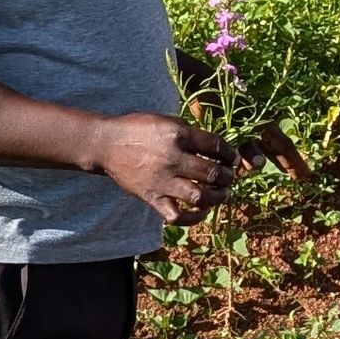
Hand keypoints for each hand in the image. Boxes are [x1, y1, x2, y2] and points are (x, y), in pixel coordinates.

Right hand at [90, 113, 233, 222]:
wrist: (107, 145)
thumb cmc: (139, 129)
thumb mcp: (166, 121)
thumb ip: (190, 133)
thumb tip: (217, 148)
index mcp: (177, 135)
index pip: (215, 146)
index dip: (230, 153)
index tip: (233, 158)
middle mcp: (172, 159)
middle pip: (212, 173)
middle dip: (228, 176)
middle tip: (229, 177)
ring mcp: (162, 181)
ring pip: (199, 197)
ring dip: (217, 197)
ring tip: (221, 193)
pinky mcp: (152, 198)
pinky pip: (177, 216)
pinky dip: (194, 217)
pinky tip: (202, 210)